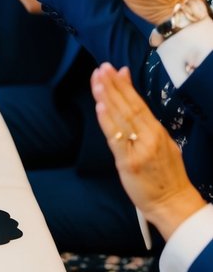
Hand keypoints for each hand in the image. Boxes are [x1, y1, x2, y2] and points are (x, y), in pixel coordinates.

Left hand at [91, 63, 205, 238]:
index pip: (138, 103)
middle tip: (102, 68)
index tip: (115, 69)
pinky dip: (107, 121)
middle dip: (113, 85)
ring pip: (121, 118)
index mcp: (157, 131)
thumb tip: (136, 107)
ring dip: (108, 97)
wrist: (174, 203)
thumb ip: (147, 126)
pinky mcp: (127, 162)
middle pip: (128, 106)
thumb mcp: (163, 145)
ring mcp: (138, 149)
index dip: (125, 85)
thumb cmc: (166, 176)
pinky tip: (101, 107)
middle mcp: (149, 137)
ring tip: (98, 80)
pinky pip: (115, 138)